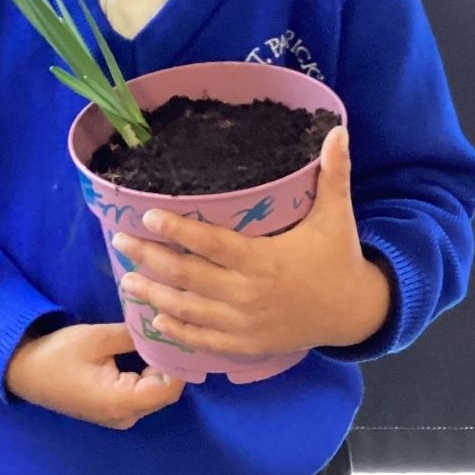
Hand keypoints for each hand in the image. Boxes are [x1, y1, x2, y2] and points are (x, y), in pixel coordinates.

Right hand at [5, 321, 185, 427]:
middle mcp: (125, 417)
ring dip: (161, 368)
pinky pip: (142, 393)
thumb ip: (134, 336)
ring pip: (155, 393)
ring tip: (165, 337)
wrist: (22, 372)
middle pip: (165, 393)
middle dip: (173, 363)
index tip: (183, 335)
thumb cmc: (57, 354)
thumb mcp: (98, 338)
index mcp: (121, 402)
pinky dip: (149, 374)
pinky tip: (151, 350)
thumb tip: (164, 328)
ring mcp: (119, 417)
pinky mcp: (113, 410)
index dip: (180, 363)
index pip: (169, 388)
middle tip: (177, 331)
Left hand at [112, 125, 392, 356]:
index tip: (147, 215)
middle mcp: (248, 293)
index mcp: (263, 260)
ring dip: (154, 294)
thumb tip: (337, 129)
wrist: (355, 312)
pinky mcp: (246, 345)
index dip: (177, 230)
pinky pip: (205, 339)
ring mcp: (244, 323)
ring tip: (125, 280)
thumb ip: (334, 173)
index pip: (211, 243)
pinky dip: (178, 330)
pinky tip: (156, 318)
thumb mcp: (337, 215)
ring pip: (189, 309)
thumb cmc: (339, 258)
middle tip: (120, 241)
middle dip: (150, 258)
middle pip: (188, 275)